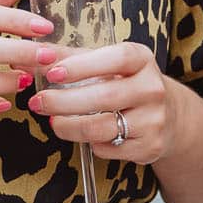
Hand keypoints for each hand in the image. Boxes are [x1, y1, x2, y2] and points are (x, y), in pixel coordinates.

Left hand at [27, 40, 173, 163]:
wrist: (169, 115)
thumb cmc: (126, 82)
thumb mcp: (106, 63)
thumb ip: (71, 57)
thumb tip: (34, 55)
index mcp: (142, 60)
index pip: (116, 59)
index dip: (82, 66)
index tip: (52, 73)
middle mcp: (152, 89)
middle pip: (104, 97)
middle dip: (64, 101)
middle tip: (37, 102)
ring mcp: (153, 120)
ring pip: (101, 127)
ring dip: (68, 126)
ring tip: (51, 120)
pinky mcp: (149, 147)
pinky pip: (107, 148)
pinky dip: (89, 142)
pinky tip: (83, 133)